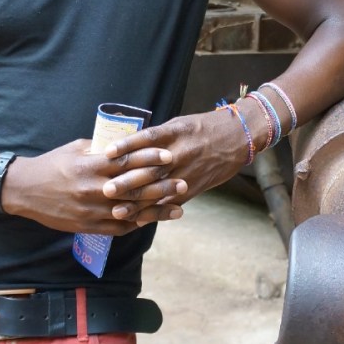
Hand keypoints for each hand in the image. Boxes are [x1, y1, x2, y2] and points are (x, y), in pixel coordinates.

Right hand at [2, 139, 186, 235]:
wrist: (24, 191)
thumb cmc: (51, 164)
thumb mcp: (75, 149)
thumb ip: (102, 149)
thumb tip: (127, 142)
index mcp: (90, 166)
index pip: (126, 162)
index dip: (149, 159)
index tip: (168, 156)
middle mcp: (93, 190)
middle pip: (134, 188)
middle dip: (161, 186)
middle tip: (183, 182)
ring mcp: (91, 211)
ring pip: (130, 211)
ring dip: (156, 209)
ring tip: (178, 206)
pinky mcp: (87, 226)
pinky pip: (118, 227)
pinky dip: (137, 223)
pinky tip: (153, 219)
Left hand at [104, 109, 251, 224]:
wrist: (238, 137)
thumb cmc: (205, 127)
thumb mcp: (179, 124)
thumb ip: (157, 137)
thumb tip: (128, 146)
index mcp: (174, 132)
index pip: (146, 139)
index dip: (126, 146)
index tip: (106, 153)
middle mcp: (180, 153)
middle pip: (150, 168)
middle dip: (127, 181)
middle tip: (105, 189)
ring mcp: (187, 172)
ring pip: (159, 190)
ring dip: (137, 202)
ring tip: (117, 211)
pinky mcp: (195, 187)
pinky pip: (172, 201)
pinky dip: (156, 211)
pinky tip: (140, 219)